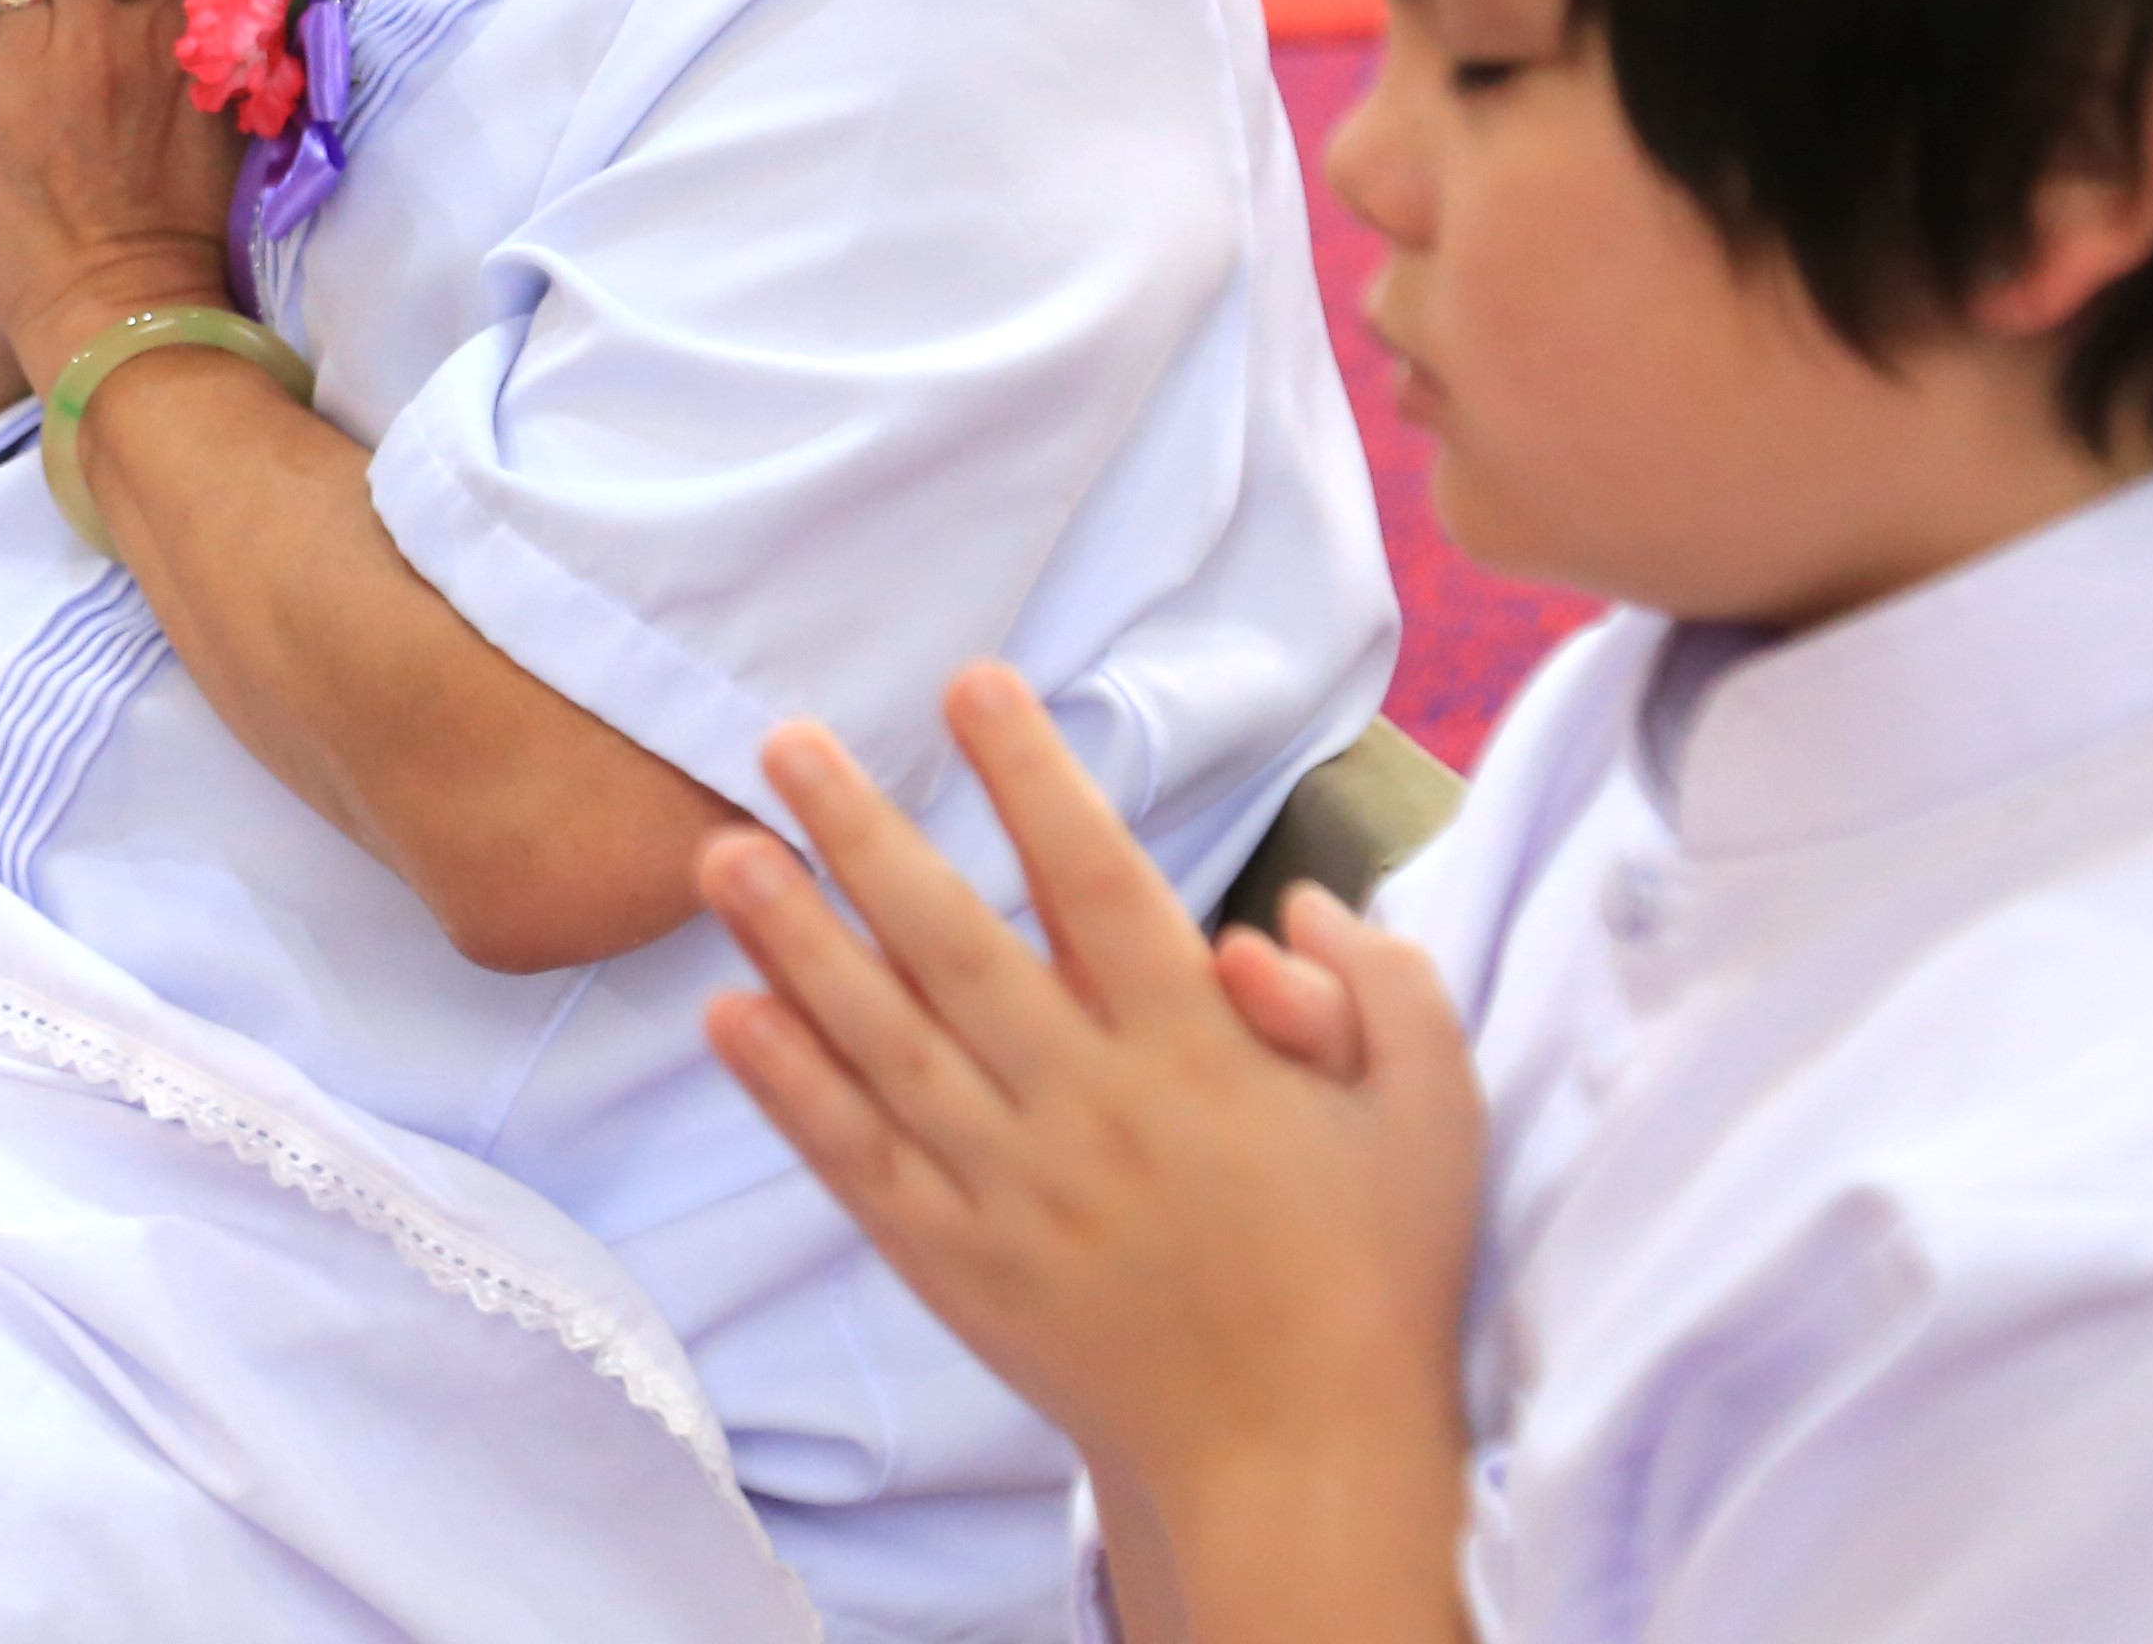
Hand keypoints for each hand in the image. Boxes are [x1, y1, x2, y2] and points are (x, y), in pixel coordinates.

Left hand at [697, 679, 1479, 1608]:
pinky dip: (788, 1089)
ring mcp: (1015, 1191)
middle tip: (785, 739)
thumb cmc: (1373, 1282)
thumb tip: (1288, 899)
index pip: (1099, 881)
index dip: (1033, 775)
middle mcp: (1091, 1109)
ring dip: (795, 940)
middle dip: (864, 832)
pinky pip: (858, 1161)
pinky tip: (727, 1015)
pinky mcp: (961, 1267)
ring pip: (882, 1040)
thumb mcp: (1431, 1117)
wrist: (1301, 1466)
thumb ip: (1383, 986)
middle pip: (955, 941)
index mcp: (1201, 1055)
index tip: (973, 685)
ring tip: (721, 852)